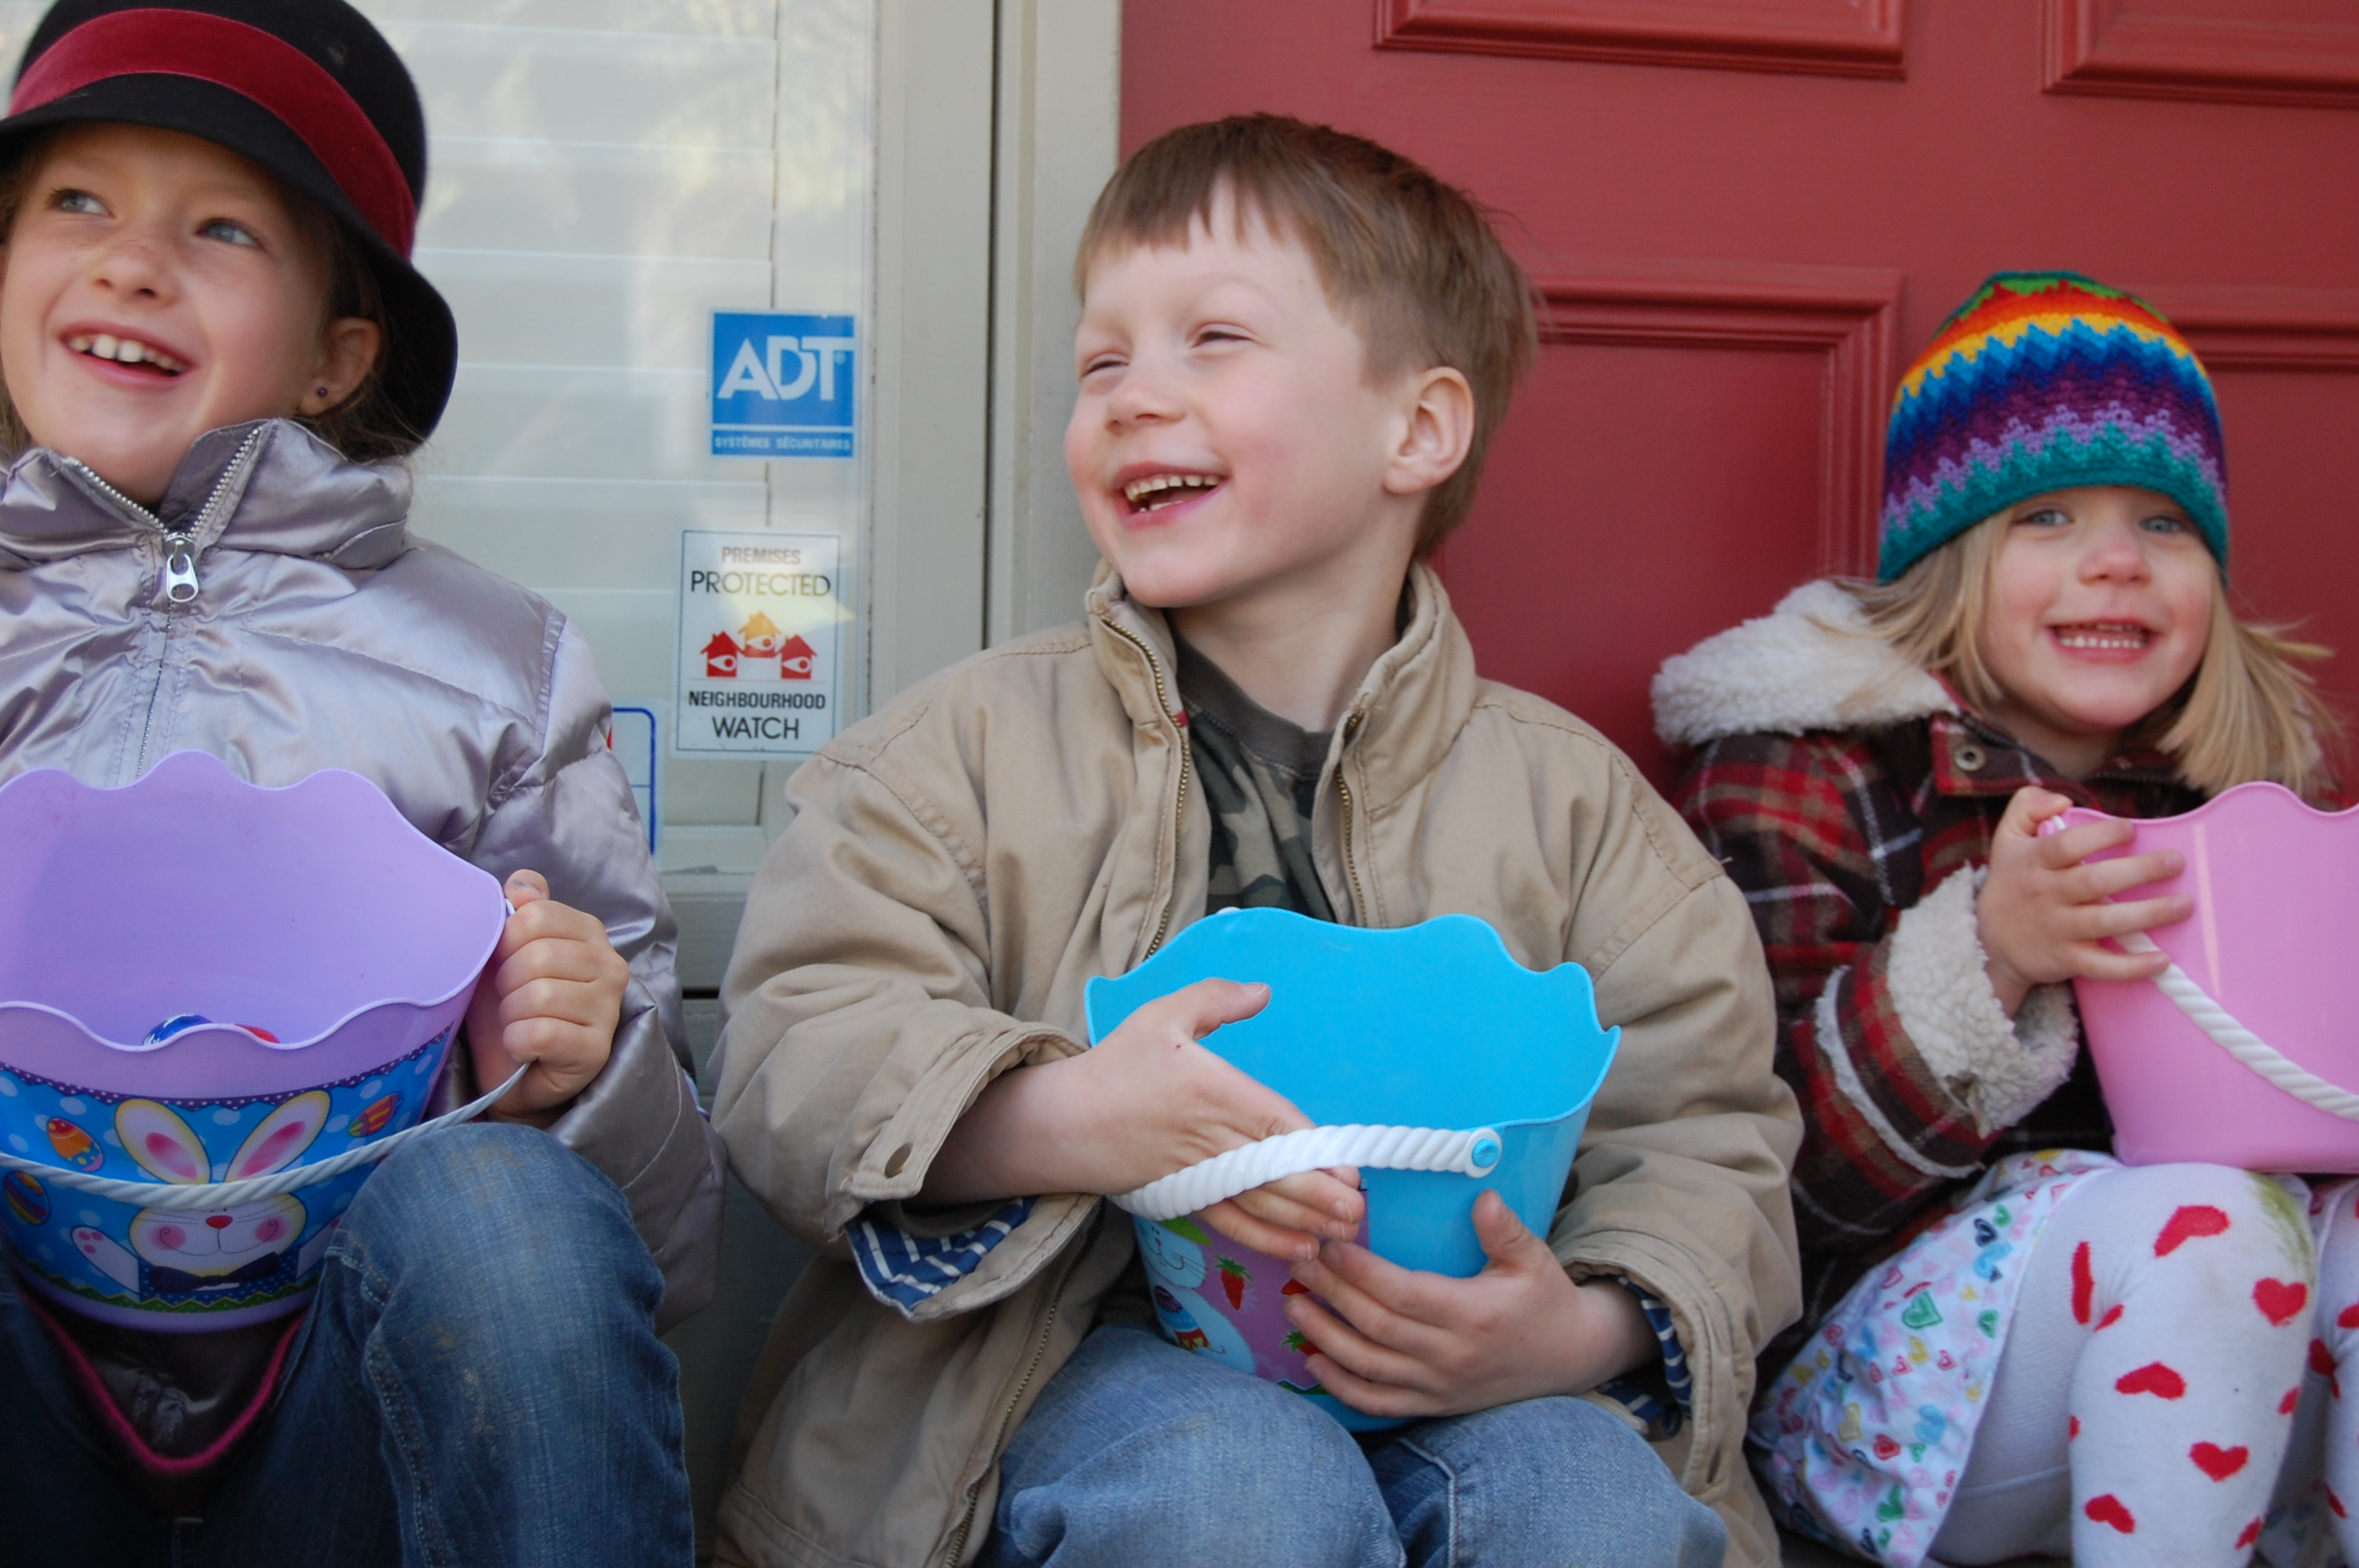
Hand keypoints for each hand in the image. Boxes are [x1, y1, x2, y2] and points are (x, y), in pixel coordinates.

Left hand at [464, 871, 629, 1125]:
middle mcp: (609, 967)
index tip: (503, 961)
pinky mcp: (595, 1050)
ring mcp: (607, 1010)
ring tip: (516, 1022)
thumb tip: (522, 885)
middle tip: (509, 1000)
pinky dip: (517, 1042)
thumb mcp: (509, 951)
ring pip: (539, 995)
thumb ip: (521, 911)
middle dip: (506, 982)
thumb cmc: (513, 1006)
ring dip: (511, 1014)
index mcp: (589, 934)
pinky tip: (522, 1047)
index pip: (537, 914)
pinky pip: (540, 1034)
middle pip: (537, 955)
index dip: (505, 939)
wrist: (515, 1072)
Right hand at [919, 978, 1362, 1258]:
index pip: (1271, 1124)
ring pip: (1259, 1203)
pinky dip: (1266, 1239)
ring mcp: (1198, 1174)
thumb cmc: (1117, 1065)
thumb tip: (1263, 991)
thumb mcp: (1161, 1016)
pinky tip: (1298, 1248)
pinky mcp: (1187, 1198)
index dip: (1311, 1151)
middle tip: (1358, 1211)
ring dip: (1303, 1221)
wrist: (1065, 1121)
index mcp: (1210, 1091)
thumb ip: (1214, 999)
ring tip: (1343, 1233)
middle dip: (1319, 1195)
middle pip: (1273, 1172)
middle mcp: (1208, 1138)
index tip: (1348, 1169)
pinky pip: (1232, 1222)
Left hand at [1280, 1189, 1653, 1418]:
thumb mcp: (1534, 1259)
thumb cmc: (1545, 1300)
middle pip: (1377, 1326)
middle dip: (1332, 1293)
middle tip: (1299, 1261)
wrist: (1569, 1358)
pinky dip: (1342, 1386)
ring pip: (1370, 1366)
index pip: (1403, 1293)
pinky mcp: (1434, 1404)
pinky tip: (1313, 1362)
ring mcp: (1440, 1385)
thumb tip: (1482, 1197)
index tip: (1329, 1243)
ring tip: (1293, 1305)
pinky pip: (1379, 1402)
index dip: (1361, 1271)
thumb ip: (1505, 1229)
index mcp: (1473, 1314)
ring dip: (1325, 1337)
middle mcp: (1451, 1355)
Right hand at [1978, 787, 2189, 1015]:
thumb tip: (2062, 799)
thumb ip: (2028, 804)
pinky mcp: (2067, 960)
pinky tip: (2162, 960)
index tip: (2130, 829)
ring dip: (2148, 914)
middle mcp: (2046, 895)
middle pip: (2094, 882)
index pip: (2066, 845)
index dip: (2101, 835)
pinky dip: (2132, 967)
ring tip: (2184, 904)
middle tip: (2175, 862)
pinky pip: (2101, 966)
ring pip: (2105, 922)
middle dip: (2139, 871)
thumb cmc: (2012, 882)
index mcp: (2034, 862)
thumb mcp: (2007, 838)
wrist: (1990, 943)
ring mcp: (2058, 929)